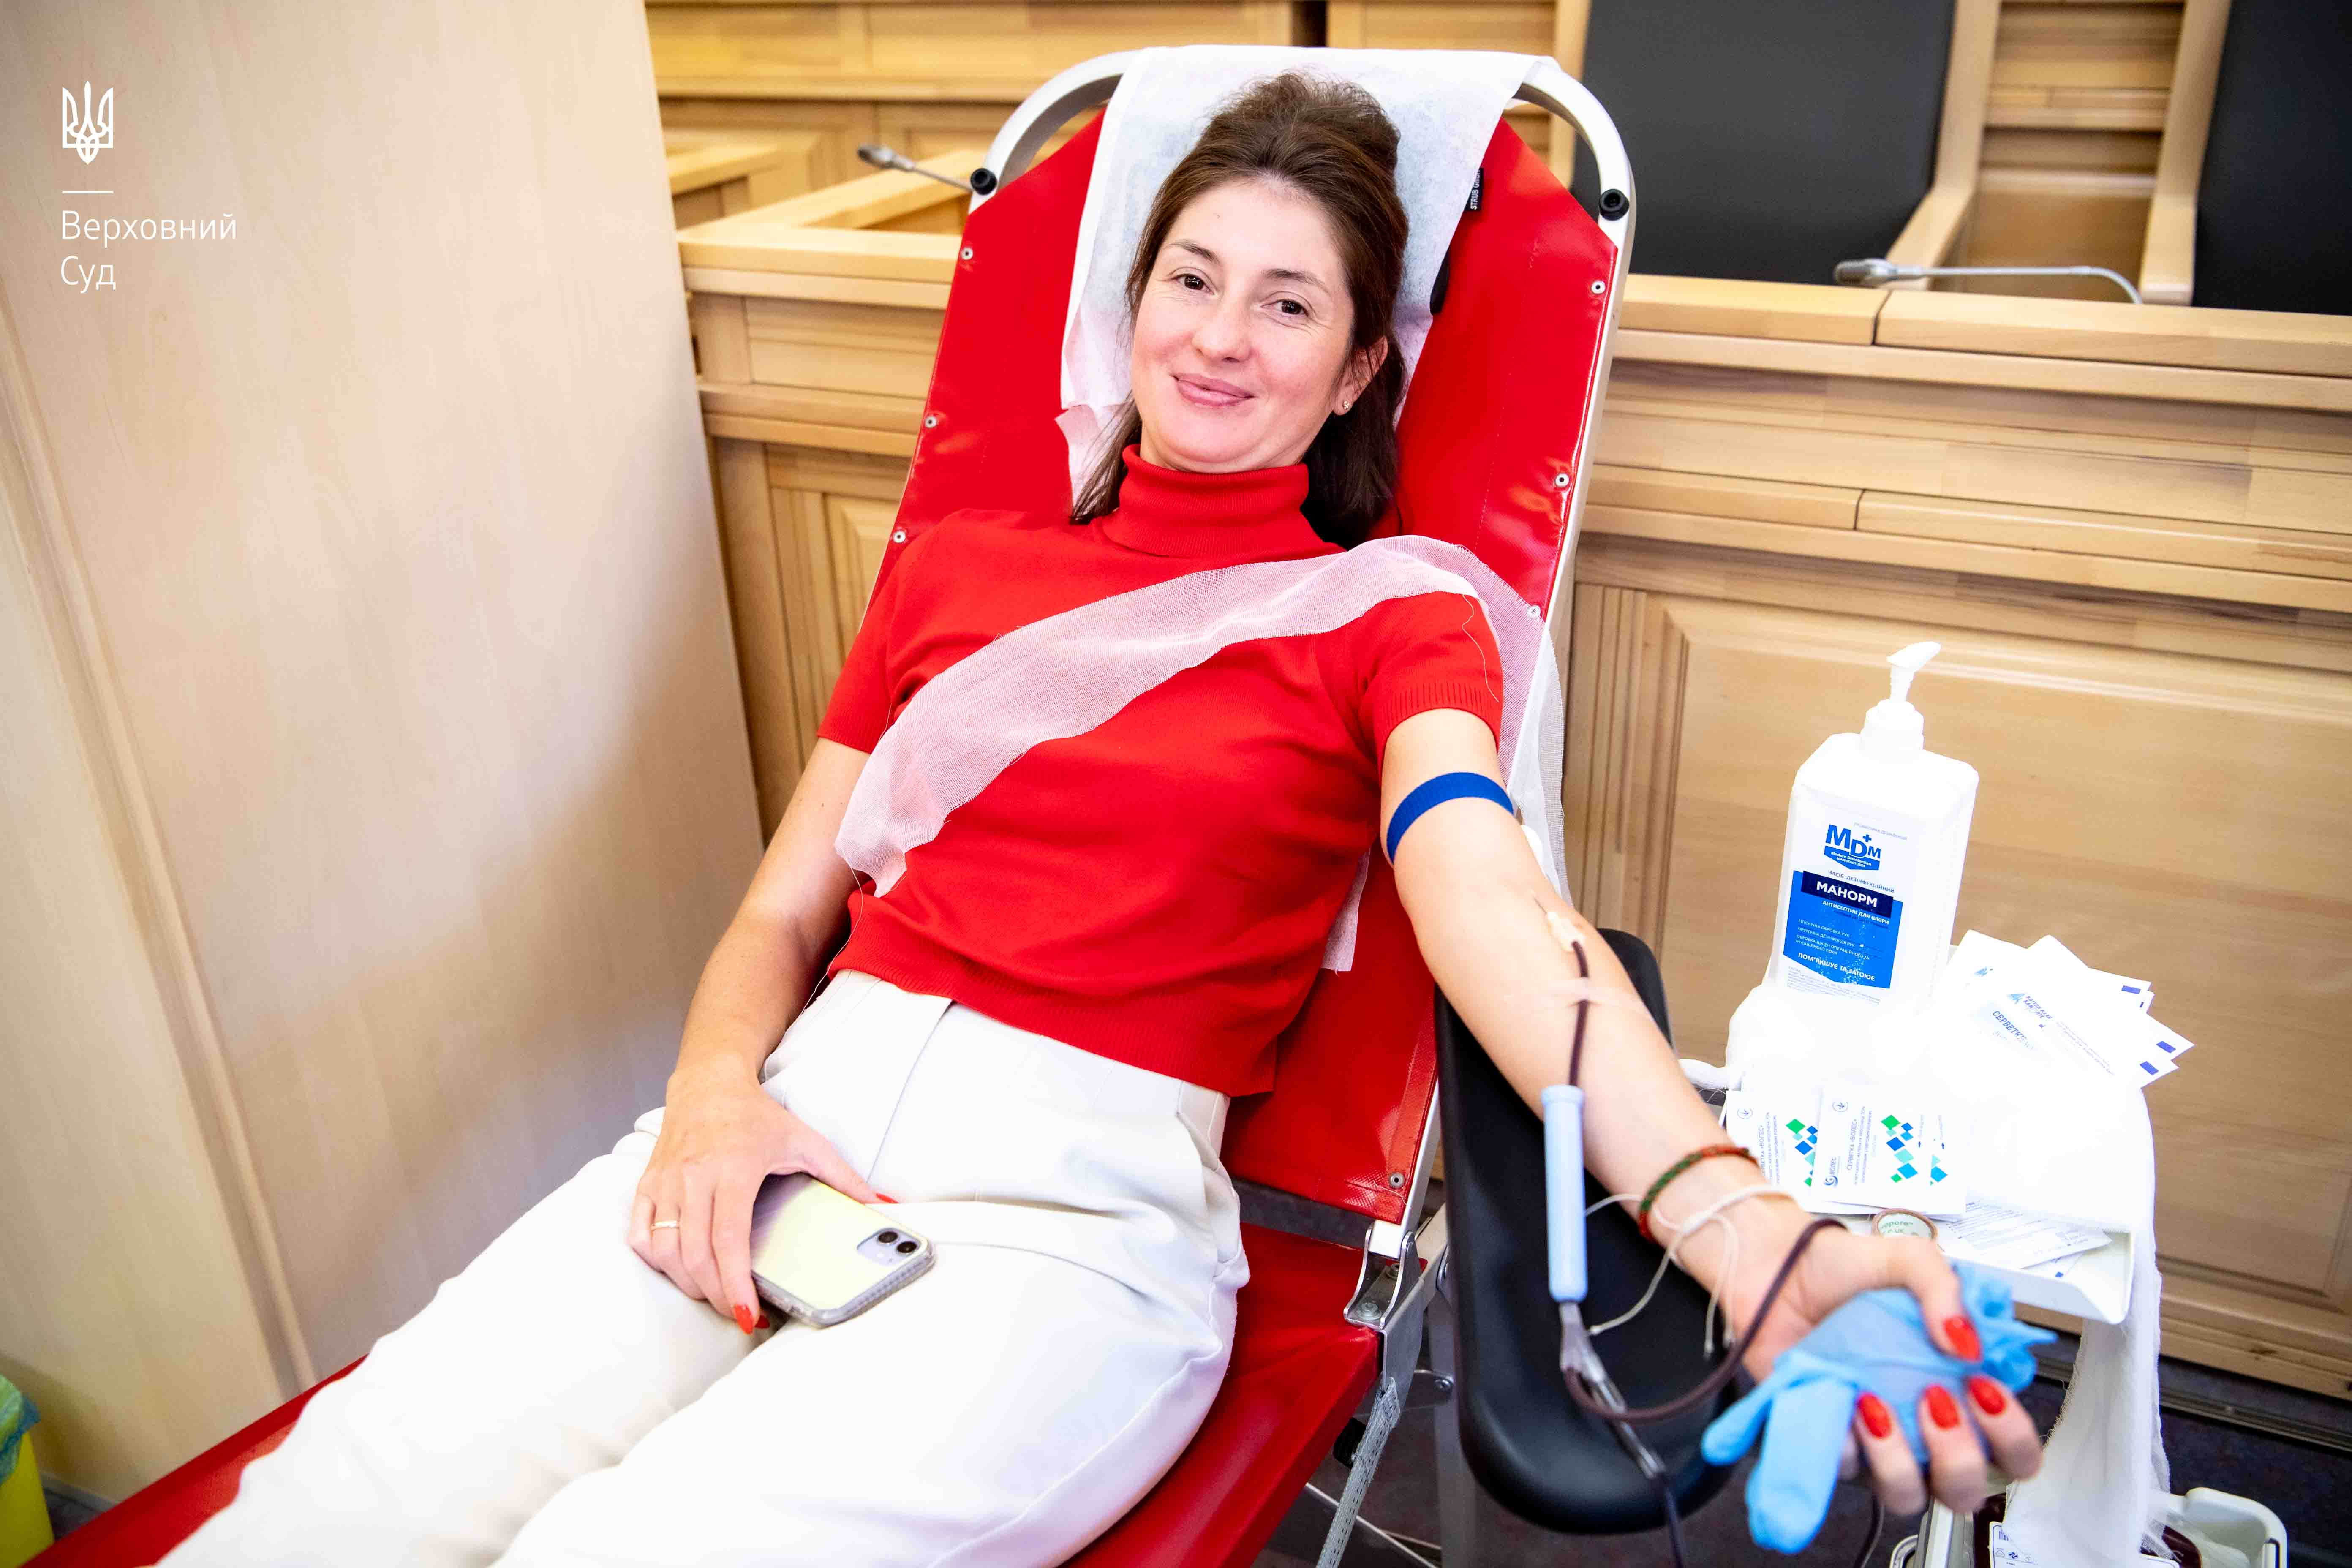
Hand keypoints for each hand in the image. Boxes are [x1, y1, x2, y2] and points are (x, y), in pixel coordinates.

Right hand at [628, 1067, 880, 1332]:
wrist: (708, 1083)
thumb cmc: (757, 1116)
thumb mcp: (806, 1141)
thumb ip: (843, 1178)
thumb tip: (881, 1207)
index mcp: (732, 1170)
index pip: (728, 1240)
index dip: (735, 1283)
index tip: (749, 1315)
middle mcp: (693, 1178)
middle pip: (695, 1255)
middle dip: (717, 1295)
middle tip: (739, 1313)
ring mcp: (665, 1182)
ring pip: (665, 1251)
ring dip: (689, 1283)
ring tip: (716, 1294)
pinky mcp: (647, 1184)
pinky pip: (639, 1235)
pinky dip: (656, 1260)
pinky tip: (680, 1269)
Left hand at [1718, 1209, 2043, 1517]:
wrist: (1773, 1267)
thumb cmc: (1844, 1270)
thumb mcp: (1909, 1260)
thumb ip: (1947, 1289)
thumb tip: (1969, 1346)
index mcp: (1958, 1390)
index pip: (2012, 1449)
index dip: (2010, 1436)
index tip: (1983, 1389)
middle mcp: (1922, 1427)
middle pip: (1966, 1488)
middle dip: (1960, 1457)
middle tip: (1934, 1399)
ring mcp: (1876, 1442)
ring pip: (1906, 1494)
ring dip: (1898, 1459)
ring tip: (1876, 1401)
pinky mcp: (1829, 1443)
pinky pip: (1844, 1471)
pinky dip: (1847, 1444)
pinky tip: (1844, 1402)